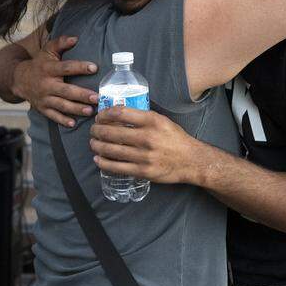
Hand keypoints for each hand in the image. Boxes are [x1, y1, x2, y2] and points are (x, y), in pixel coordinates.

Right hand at [12, 35, 98, 126]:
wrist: (19, 79)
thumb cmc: (40, 63)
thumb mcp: (48, 50)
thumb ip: (61, 42)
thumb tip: (76, 38)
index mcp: (49, 69)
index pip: (66, 68)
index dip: (80, 67)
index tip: (94, 67)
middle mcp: (46, 84)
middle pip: (66, 90)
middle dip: (81, 95)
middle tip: (97, 97)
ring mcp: (44, 98)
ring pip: (61, 105)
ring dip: (76, 109)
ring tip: (90, 111)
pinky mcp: (43, 108)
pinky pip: (53, 116)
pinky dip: (62, 120)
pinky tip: (73, 124)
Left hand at [89, 107, 203, 185]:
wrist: (191, 160)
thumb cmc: (175, 139)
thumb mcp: (162, 120)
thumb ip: (142, 117)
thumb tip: (118, 114)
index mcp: (152, 121)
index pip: (120, 113)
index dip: (104, 114)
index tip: (99, 116)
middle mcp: (147, 137)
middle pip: (111, 132)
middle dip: (97, 130)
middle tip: (93, 130)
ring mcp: (144, 156)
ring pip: (111, 150)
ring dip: (97, 146)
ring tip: (93, 143)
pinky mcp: (142, 171)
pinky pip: (117, 167)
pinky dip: (104, 163)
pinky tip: (99, 159)